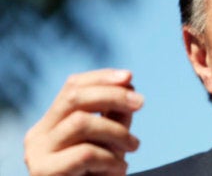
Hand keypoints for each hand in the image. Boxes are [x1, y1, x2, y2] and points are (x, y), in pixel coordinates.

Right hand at [24, 69, 143, 175]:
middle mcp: (39, 135)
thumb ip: (115, 115)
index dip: (101, 77)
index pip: (72, 86)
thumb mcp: (110, 140)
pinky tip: (120, 169)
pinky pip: (85, 153)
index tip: (130, 77)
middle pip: (74, 97)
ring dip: (116, 131)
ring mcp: (38, 154)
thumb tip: (129, 83)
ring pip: (81, 122)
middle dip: (112, 95)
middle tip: (141, 103)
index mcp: (52, 123)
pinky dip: (110, 158)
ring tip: (134, 147)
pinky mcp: (45, 173)